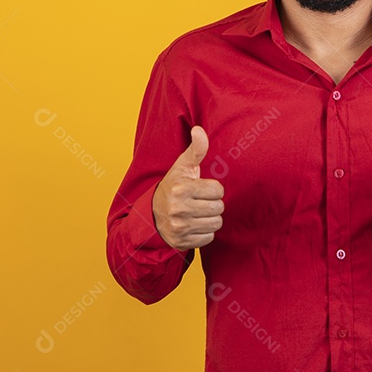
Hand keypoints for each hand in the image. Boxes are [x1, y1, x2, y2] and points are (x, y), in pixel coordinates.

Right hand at [151, 126, 223, 249]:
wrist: (152, 214)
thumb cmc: (173, 187)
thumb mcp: (182, 167)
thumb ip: (195, 149)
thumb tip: (199, 129)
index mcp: (180, 188)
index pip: (218, 190)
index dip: (213, 189)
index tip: (201, 189)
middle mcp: (178, 208)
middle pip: (219, 208)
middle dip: (213, 204)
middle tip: (200, 201)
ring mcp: (179, 227)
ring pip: (216, 224)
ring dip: (210, 219)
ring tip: (198, 213)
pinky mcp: (181, 242)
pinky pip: (209, 238)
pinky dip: (204, 233)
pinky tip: (193, 225)